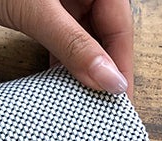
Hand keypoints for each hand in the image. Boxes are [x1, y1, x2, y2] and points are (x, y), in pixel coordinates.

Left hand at [0, 0, 132, 96]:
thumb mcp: (39, 14)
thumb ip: (73, 46)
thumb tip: (107, 79)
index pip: (120, 29)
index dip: (121, 66)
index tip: (119, 100)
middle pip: (104, 36)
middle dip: (104, 72)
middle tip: (103, 108)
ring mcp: (66, 0)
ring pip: (83, 40)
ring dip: (82, 70)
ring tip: (83, 102)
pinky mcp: (46, 11)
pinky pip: (62, 40)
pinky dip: (61, 62)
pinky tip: (59, 84)